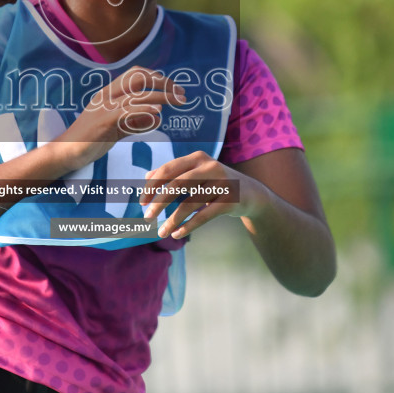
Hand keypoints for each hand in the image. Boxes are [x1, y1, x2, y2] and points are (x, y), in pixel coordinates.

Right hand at [54, 66, 186, 167]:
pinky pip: (127, 110)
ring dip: (162, 95)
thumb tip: (159, 116)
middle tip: (182, 95)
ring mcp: (103, 107)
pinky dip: (144, 108)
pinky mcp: (103, 121)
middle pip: (139, 77)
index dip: (158, 78)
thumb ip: (136, 122)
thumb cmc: (90, 141)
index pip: (136, 74)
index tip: (175, 89)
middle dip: (164, 83)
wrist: (66, 153)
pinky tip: (158, 111)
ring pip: (137, 94)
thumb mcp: (117, 129)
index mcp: (109, 93)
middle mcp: (106, 95)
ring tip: (179, 101)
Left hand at [140, 150, 271, 238]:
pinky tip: (176, 234)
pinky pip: (203, 216)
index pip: (167, 170)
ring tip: (161, 233)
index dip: (152, 186)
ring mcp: (221, 184)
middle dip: (158, 203)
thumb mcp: (197, 173)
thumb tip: (146, 175)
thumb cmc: (217, 183)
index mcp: (197, 158)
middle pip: (177, 185)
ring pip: (189, 204)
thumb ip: (174, 173)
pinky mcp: (229, 201)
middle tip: (146, 217)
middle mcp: (210, 167)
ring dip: (172, 220)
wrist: (251, 193)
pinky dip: (187, 227)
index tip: (142, 202)